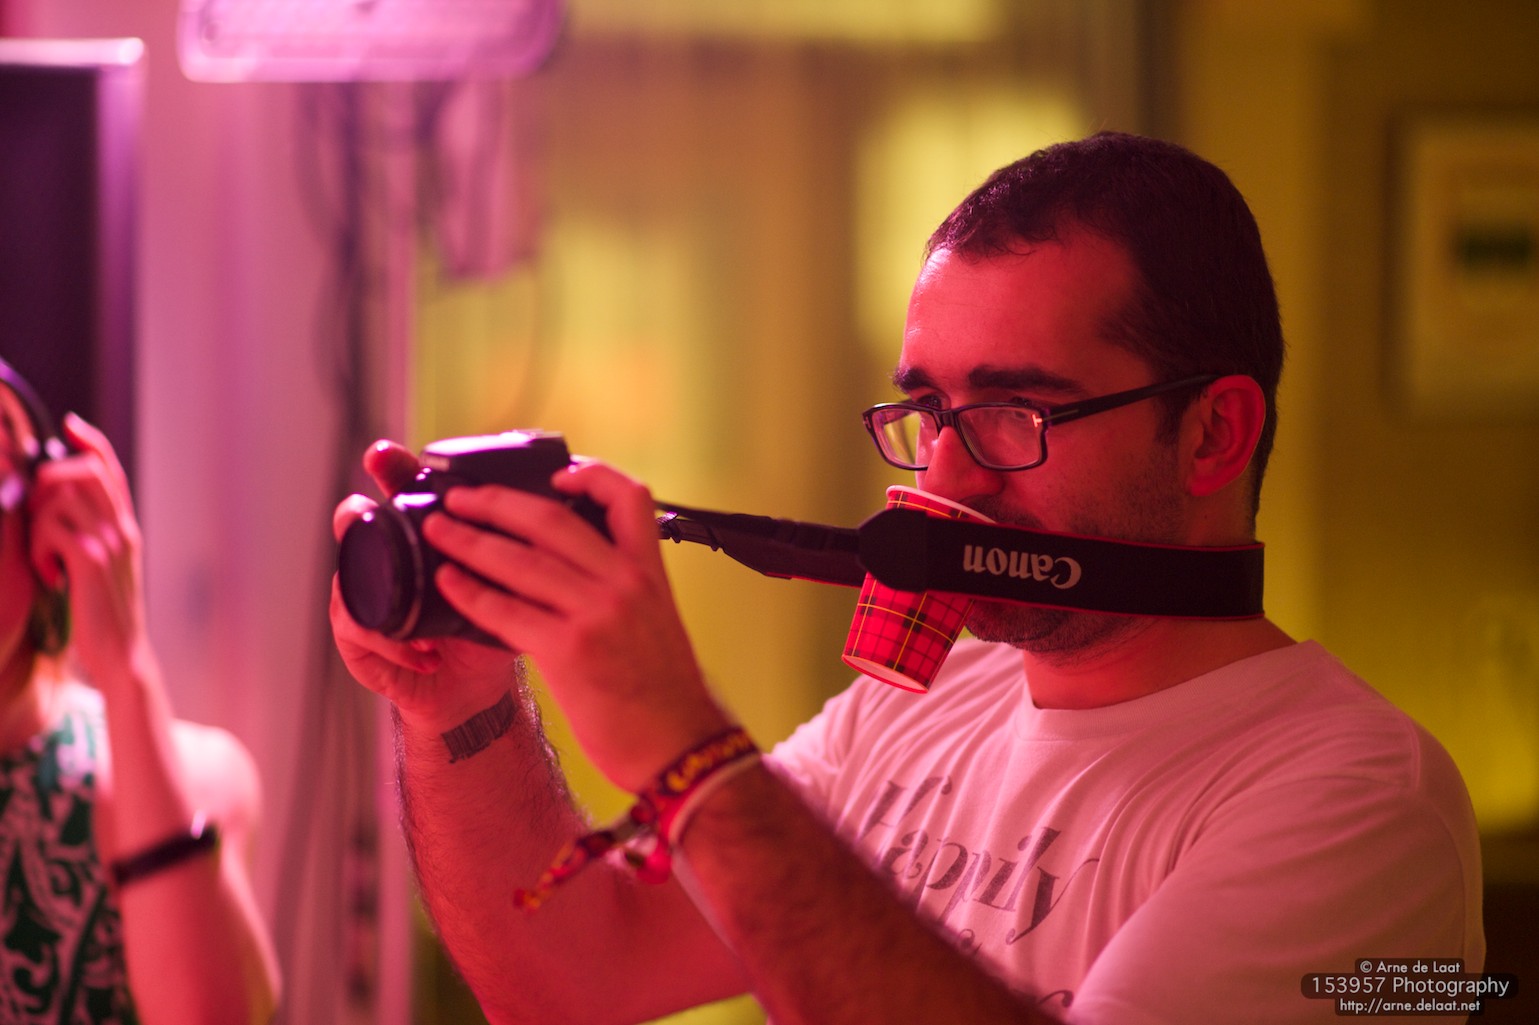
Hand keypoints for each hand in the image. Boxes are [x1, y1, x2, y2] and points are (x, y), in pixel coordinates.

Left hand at [26, 415, 150, 688]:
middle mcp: (122, 529)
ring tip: (44, 554)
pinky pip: (52, 528)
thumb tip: (61, 509)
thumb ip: (91, 536)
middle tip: (37, 514)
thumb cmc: (105, 616)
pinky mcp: (90, 562)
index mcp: (126, 528)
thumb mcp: (104, 568)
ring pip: (62, 496)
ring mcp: (109, 544)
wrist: (123, 654)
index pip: (111, 469)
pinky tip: (48, 572)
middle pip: (85, 470)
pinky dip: (40, 546)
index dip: (91, 441)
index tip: (71, 425)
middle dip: (49, 479)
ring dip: (38, 520)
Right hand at [330, 441, 522, 730]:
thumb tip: (567, 506)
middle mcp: (386, 561)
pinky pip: (358, 630)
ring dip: (381, 593)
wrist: (473, 690)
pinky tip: (424, 653)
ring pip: (349, 578)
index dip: (391, 469)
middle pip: (358, 523)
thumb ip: (528, 551)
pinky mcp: (359, 642)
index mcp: (421, 538)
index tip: (384, 453)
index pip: (400, 493)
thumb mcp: (513, 585)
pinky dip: (392, 644)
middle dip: (356, 513)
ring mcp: (366, 598)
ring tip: (418, 616)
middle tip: (362, 510)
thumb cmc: (491, 629)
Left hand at [424, 460, 731, 791]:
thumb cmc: (666, 694)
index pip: (629, 497)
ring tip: (437, 531)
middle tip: (460, 498)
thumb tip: (573, 569)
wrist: (682, 748)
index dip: (591, 475)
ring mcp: (597, 614)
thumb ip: (623, 589)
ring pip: (518, 560)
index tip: (556, 475)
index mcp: (650, 571)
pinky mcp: (569, 651)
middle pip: (551, 519)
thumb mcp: (657, 621)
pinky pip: (505, 610)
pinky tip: (448, 584)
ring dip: (468, 541)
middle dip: (496, 502)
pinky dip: (470, 592)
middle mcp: (625, 583)